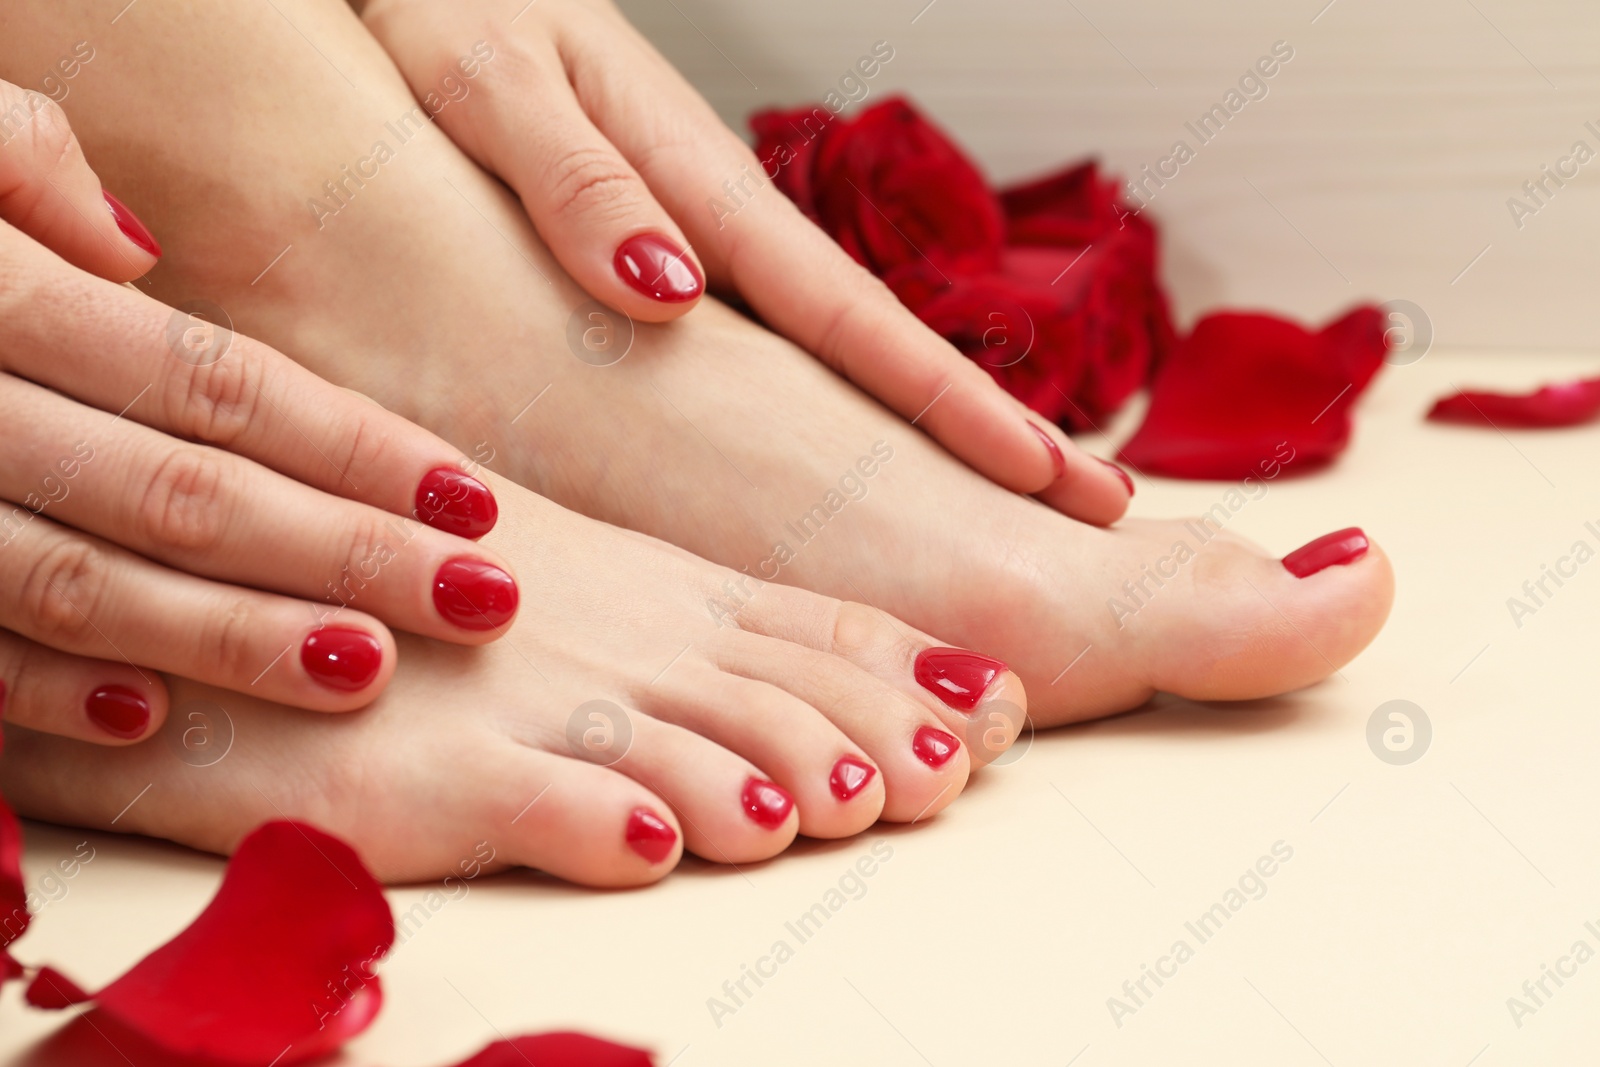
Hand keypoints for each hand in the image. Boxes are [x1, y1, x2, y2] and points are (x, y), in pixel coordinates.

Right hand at [0, 78, 520, 745]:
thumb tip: (138, 250)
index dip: (354, 445)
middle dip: (346, 556)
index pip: (213, 382)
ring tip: (367, 671)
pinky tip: (164, 718)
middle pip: (185, 493)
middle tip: (479, 603)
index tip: (472, 500)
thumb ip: (21, 159)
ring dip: (233, 640)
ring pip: (85, 584)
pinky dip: (50, 693)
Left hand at [356, 0, 1131, 523]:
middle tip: (1093, 503)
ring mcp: (697, 235)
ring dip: (924, 424)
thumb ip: (575, 184)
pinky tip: (864, 445)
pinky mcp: (657, 244)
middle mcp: (715, 219)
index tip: (1037, 474)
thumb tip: (674, 296)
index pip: (844, 314)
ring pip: (827, 349)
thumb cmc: (432, 8)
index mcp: (691, 180)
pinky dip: (834, 397)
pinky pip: (761, 341)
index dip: (943, 402)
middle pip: (871, 342)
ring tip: (1015, 492)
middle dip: (984, 427)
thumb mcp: (485, 81)